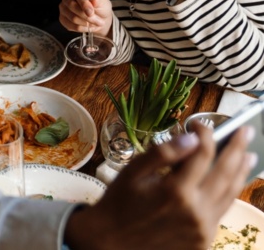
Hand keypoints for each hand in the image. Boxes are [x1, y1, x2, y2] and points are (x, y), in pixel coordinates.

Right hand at [58, 0, 112, 36]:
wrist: (100, 18)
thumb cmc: (101, 7)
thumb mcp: (103, 2)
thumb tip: (94, 0)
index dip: (83, 3)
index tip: (91, 12)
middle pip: (72, 6)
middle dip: (87, 16)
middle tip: (99, 21)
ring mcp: (63, 7)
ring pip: (73, 18)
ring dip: (87, 23)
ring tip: (96, 23)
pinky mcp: (62, 18)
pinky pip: (71, 26)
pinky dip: (83, 28)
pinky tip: (88, 26)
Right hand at [65, 122, 255, 249]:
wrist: (112, 242)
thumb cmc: (118, 203)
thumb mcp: (132, 172)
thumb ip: (163, 153)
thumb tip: (191, 137)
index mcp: (176, 190)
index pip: (202, 154)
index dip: (205, 134)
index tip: (200, 123)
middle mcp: (196, 211)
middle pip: (225, 173)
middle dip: (237, 149)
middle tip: (246, 132)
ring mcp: (203, 228)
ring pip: (230, 194)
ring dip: (241, 172)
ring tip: (249, 156)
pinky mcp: (204, 240)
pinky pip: (222, 211)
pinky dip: (229, 193)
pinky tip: (230, 183)